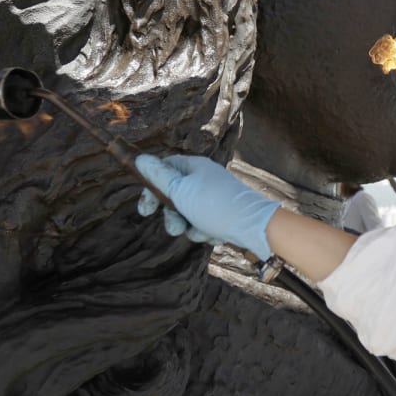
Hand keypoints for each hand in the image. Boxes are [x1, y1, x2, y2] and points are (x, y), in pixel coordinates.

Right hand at [134, 154, 280, 259]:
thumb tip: (140, 159)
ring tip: (201, 232)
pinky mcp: (223, 215)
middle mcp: (204, 179)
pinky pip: (203, 224)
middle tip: (175, 229)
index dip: (151, 188)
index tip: (145, 211)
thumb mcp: (181, 191)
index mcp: (194, 167)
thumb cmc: (216, 206)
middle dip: (173, 216)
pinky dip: (205, 232)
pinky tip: (216, 236)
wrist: (255, 228)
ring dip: (190, 227)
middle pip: (175, 196)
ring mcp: (214, 198)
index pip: (164, 170)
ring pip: (188, 214)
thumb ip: (159, 177)